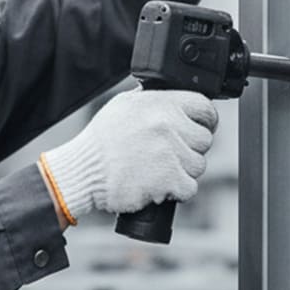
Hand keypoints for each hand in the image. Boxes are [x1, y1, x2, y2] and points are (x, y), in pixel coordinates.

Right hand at [41, 88, 217, 221]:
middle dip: (190, 149)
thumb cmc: (101, 141)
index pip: (204, 107)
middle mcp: (166, 124)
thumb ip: (151, 100)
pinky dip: (177, 191)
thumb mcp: (123, 105)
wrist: (83, 172)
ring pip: (199, 165)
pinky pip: (190, 187)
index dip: (206, 121)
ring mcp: (169, 152)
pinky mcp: (168, 179)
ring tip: (160, 170)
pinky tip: (159, 184)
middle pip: (204, 139)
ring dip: (183, 171)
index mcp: (159, 103)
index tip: (199, 130)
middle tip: (170, 155)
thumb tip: (173, 98)